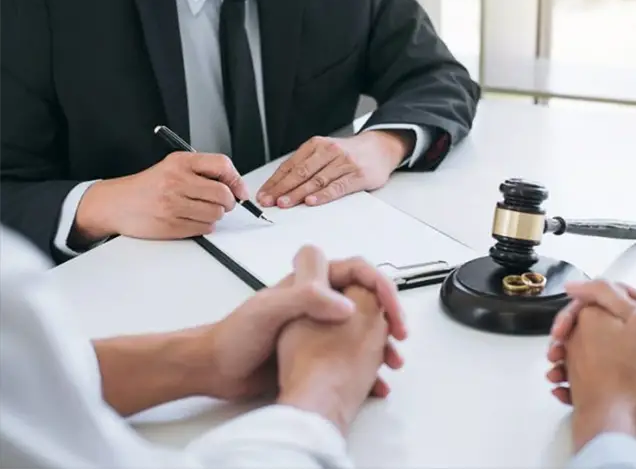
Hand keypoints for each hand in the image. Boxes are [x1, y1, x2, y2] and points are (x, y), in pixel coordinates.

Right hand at [73, 152, 248, 242]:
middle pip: (223, 194)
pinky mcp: (171, 225)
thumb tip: (234, 186)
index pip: (222, 165)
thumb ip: (201, 171)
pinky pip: (204, 228)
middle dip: (228, 202)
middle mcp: (176, 181)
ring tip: (202, 210)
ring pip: (216, 213)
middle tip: (223, 203)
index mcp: (180, 162)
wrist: (115, 204)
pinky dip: (204, 226)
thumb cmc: (147, 187)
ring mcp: (173, 204)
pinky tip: (192, 219)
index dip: (236, 180)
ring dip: (215, 215)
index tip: (239, 190)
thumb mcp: (172, 167)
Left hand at [199, 246, 404, 401]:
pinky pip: (353, 357)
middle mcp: (320, 301)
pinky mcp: (319, 354)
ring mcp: (322, 328)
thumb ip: (306, 299)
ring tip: (393, 361)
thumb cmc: (235, 336)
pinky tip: (375, 382)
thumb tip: (347, 305)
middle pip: (368, 299)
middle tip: (400, 334)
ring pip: (365, 329)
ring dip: (384, 342)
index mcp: (312, 283)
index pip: (358, 272)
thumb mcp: (270, 310)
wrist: (217, 371)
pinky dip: (369, 368)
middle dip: (390, 314)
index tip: (390, 309)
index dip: (380, 286)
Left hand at [256, 131, 412, 208]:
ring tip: (284, 203)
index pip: (291, 164)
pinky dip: (323, 195)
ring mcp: (344, 163)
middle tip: (269, 201)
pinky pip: (337, 186)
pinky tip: (311, 202)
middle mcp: (329, 151)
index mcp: (317, 145)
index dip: (275, 180)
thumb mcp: (326, 151)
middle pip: (301, 172)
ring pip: (316, 180)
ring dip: (298, 194)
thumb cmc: (350, 153)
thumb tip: (281, 185)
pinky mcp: (357, 175)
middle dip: (282, 188)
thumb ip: (307, 164)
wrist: (380, 147)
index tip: (264, 193)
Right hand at [563, 290, 635, 449]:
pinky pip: (587, 386)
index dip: (569, 318)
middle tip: (554, 356)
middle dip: (561, 345)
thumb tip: (573, 284)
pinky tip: (563, 392)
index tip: (560, 332)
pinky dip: (571, 389)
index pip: (586, 308)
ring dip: (562, 368)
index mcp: (626, 315)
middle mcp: (620, 337)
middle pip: (579, 335)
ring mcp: (619, 363)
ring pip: (579, 362)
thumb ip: (607, 294)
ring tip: (555, 377)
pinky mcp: (619, 387)